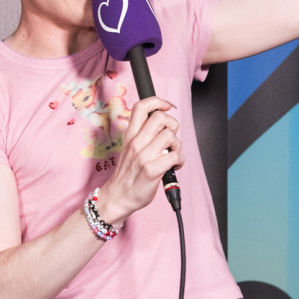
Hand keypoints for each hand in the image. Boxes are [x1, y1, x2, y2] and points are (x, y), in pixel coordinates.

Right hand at [94, 96, 182, 225]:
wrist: (118, 197)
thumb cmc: (126, 174)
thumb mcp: (128, 148)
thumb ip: (142, 135)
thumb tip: (161, 125)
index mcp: (130, 135)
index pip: (141, 107)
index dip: (157, 101)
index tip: (166, 107)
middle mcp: (136, 143)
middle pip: (160, 118)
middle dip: (172, 125)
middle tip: (169, 138)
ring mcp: (144, 156)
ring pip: (171, 136)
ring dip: (177, 146)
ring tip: (171, 154)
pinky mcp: (152, 170)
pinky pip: (176, 156)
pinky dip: (180, 161)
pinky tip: (174, 166)